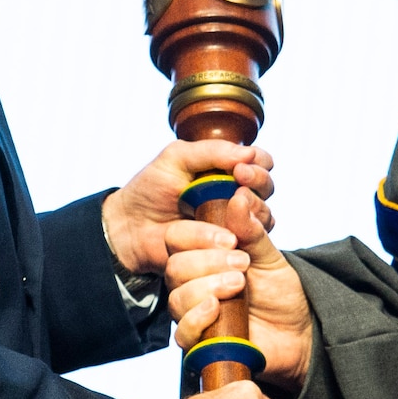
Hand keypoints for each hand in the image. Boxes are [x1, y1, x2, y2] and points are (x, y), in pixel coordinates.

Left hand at [102, 141, 274, 274]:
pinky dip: (247, 233)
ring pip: (264, 215)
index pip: (258, 161)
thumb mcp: (175, 158)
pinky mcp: (228, 248)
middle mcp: (234, 195)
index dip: (259, 162)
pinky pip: (250, 242)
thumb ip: (210, 151)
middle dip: (259, 182)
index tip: (242, 167)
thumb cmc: (151, 189)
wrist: (131, 228)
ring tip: (236, 207)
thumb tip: (248, 153)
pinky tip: (232, 231)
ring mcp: (233, 222)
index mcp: (225, 169)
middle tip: (241, 181)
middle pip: (266, 188)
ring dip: (256, 209)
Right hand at [167, 186, 313, 393]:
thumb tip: (238, 197)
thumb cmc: (281, 292)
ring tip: (240, 283)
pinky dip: (197, 319)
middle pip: (175, 266)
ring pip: (177, 296)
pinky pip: (182, 332)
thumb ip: (251, 231)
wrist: (297, 332)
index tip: (231, 238)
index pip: (177, 238)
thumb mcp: (270, 257)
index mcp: (204, 257)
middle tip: (242, 263)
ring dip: (206, 286)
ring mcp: (194, 312)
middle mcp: (193, 283)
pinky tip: (217, 309)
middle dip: (207, 261)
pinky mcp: (200, 341)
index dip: (198, 235)